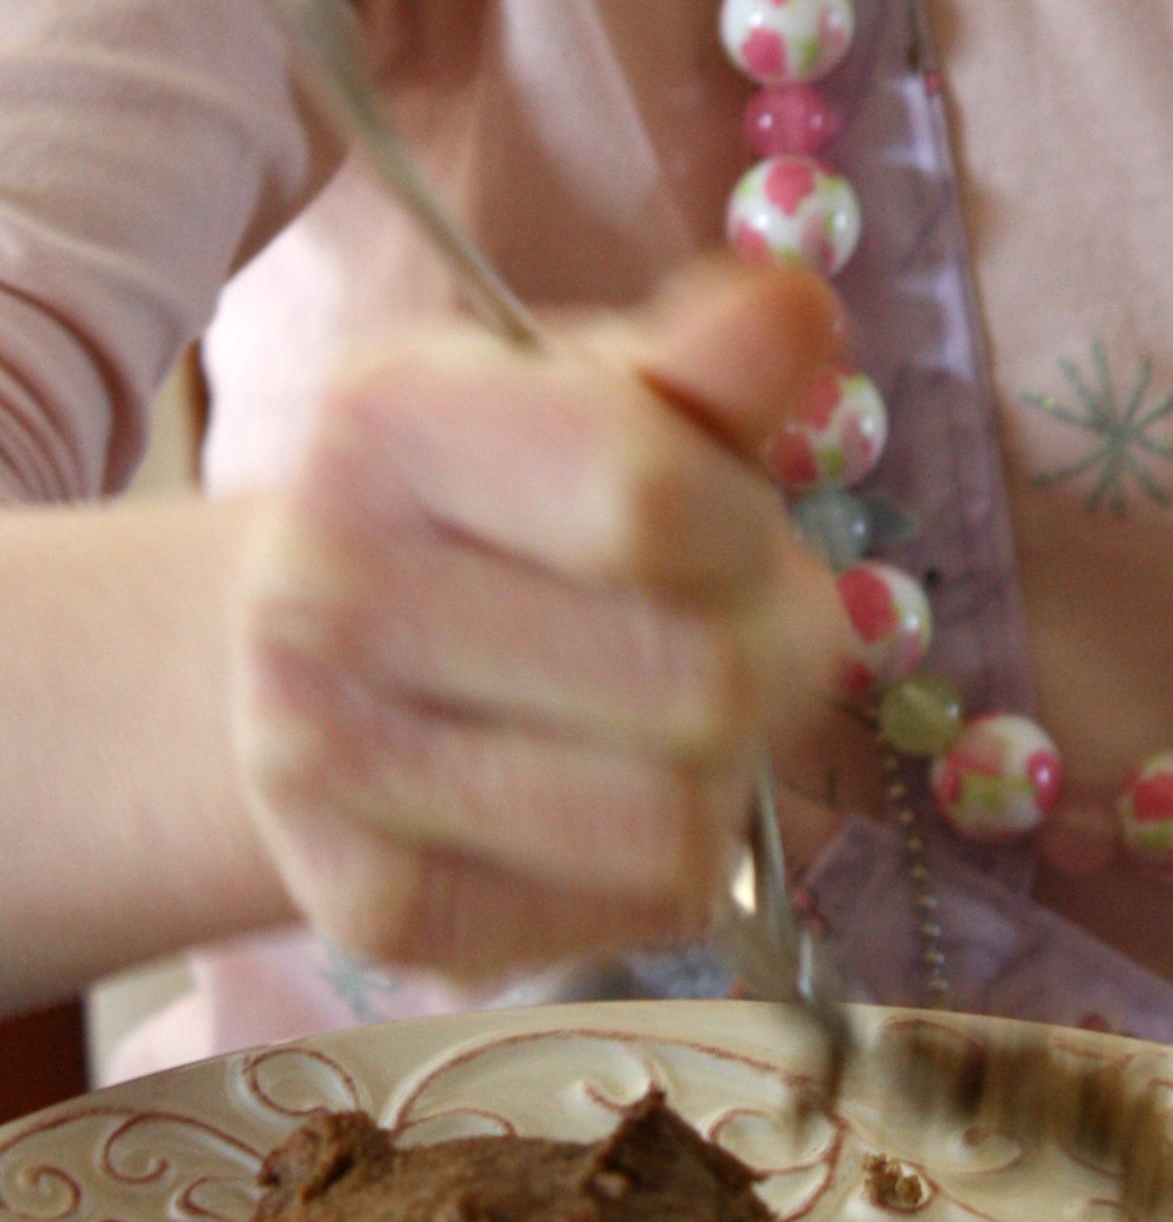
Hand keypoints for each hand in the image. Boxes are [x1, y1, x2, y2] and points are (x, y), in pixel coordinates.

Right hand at [233, 257, 849, 980]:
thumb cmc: (507, 503)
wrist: (331, 655)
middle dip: (772, 656)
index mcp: (388, 422)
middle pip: (692, 680)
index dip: (745, 528)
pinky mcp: (369, 909)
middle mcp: (324, 594)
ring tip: (682, 719)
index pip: (649, 499)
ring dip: (730, 769)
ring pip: (675, 814)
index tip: (737, 525)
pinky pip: (635, 907)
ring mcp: (325, 765)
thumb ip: (708, 364)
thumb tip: (798, 311)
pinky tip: (619, 795)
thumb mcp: (601, 395)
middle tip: (738, 632)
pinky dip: (674, 860)